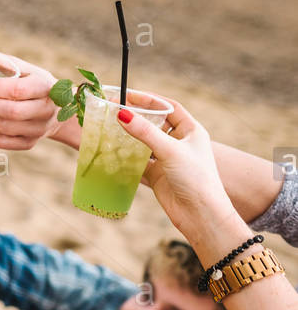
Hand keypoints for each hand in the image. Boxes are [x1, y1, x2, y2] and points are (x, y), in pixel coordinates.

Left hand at [0, 51, 69, 151]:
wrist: (55, 110)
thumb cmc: (30, 82)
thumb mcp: (17, 67)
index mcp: (44, 86)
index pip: (16, 89)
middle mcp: (45, 109)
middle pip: (10, 111)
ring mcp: (39, 129)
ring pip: (3, 128)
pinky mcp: (30, 144)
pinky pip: (2, 142)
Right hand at [114, 96, 234, 234]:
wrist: (200, 214)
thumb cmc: (195, 178)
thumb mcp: (170, 151)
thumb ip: (145, 132)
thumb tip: (122, 114)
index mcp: (191, 131)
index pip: (169, 107)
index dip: (150, 99)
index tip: (128, 95)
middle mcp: (179, 142)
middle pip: (154, 123)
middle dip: (136, 117)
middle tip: (114, 110)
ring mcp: (167, 158)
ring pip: (144, 142)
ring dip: (128, 136)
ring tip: (109, 129)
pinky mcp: (157, 174)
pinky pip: (138, 160)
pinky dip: (126, 156)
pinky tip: (112, 153)